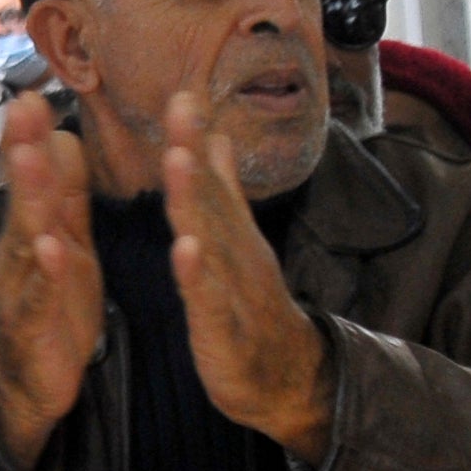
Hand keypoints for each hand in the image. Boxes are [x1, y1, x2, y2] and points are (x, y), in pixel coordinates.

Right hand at [0, 94, 101, 468]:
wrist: (32, 387)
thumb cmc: (51, 310)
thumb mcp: (64, 245)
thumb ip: (65, 195)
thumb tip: (62, 135)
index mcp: (35, 232)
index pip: (30, 177)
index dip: (29, 136)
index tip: (34, 91)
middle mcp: (19, 254)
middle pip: (21, 197)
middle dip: (22, 151)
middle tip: (25, 106)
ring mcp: (19, 290)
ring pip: (22, 238)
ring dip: (27, 198)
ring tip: (31, 159)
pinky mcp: (29, 329)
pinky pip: (35, 298)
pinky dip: (41, 273)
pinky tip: (49, 247)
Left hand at [161, 91, 334, 459]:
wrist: (290, 380)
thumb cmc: (254, 308)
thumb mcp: (237, 245)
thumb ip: (224, 192)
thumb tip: (214, 136)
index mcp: (231, 235)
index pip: (210, 179)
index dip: (194, 137)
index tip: (180, 90)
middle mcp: (235, 254)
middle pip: (211, 198)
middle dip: (193, 151)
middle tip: (180, 105)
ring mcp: (233, 290)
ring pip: (211, 241)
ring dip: (195, 202)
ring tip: (179, 160)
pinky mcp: (224, 331)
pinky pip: (210, 301)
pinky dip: (198, 276)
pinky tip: (185, 250)